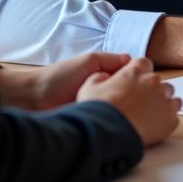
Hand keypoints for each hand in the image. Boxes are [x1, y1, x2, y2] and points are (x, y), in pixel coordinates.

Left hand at [0, 52, 132, 110]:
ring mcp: (100, 107)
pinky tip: (117, 121)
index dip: (140, 78)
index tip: (147, 83)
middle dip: (135, 96)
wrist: (35, 100)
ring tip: (128, 112)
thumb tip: (134, 61)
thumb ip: (112, 59)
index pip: (132, 75)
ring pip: (121, 108)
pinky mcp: (94, 122)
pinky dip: (113, 120)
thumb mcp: (89, 60)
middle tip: (139, 100)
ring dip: (124, 109)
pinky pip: (109, 120)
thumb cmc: (60, 76)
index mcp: (107, 74)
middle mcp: (106, 90)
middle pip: (130, 92)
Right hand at [77, 56, 180, 146]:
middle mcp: (153, 82)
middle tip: (140, 105)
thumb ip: (98, 78)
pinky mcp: (170, 120)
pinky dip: (166, 122)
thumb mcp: (88, 88)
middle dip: (152, 91)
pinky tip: (154, 128)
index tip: (135, 83)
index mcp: (136, 71)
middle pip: (159, 82)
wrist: (106, 136)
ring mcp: (164, 100)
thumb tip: (104, 77)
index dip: (140, 73)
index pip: (145, 63)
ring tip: (149, 117)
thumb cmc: (97, 113)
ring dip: (162, 104)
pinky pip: (174, 117)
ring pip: (171, 98)